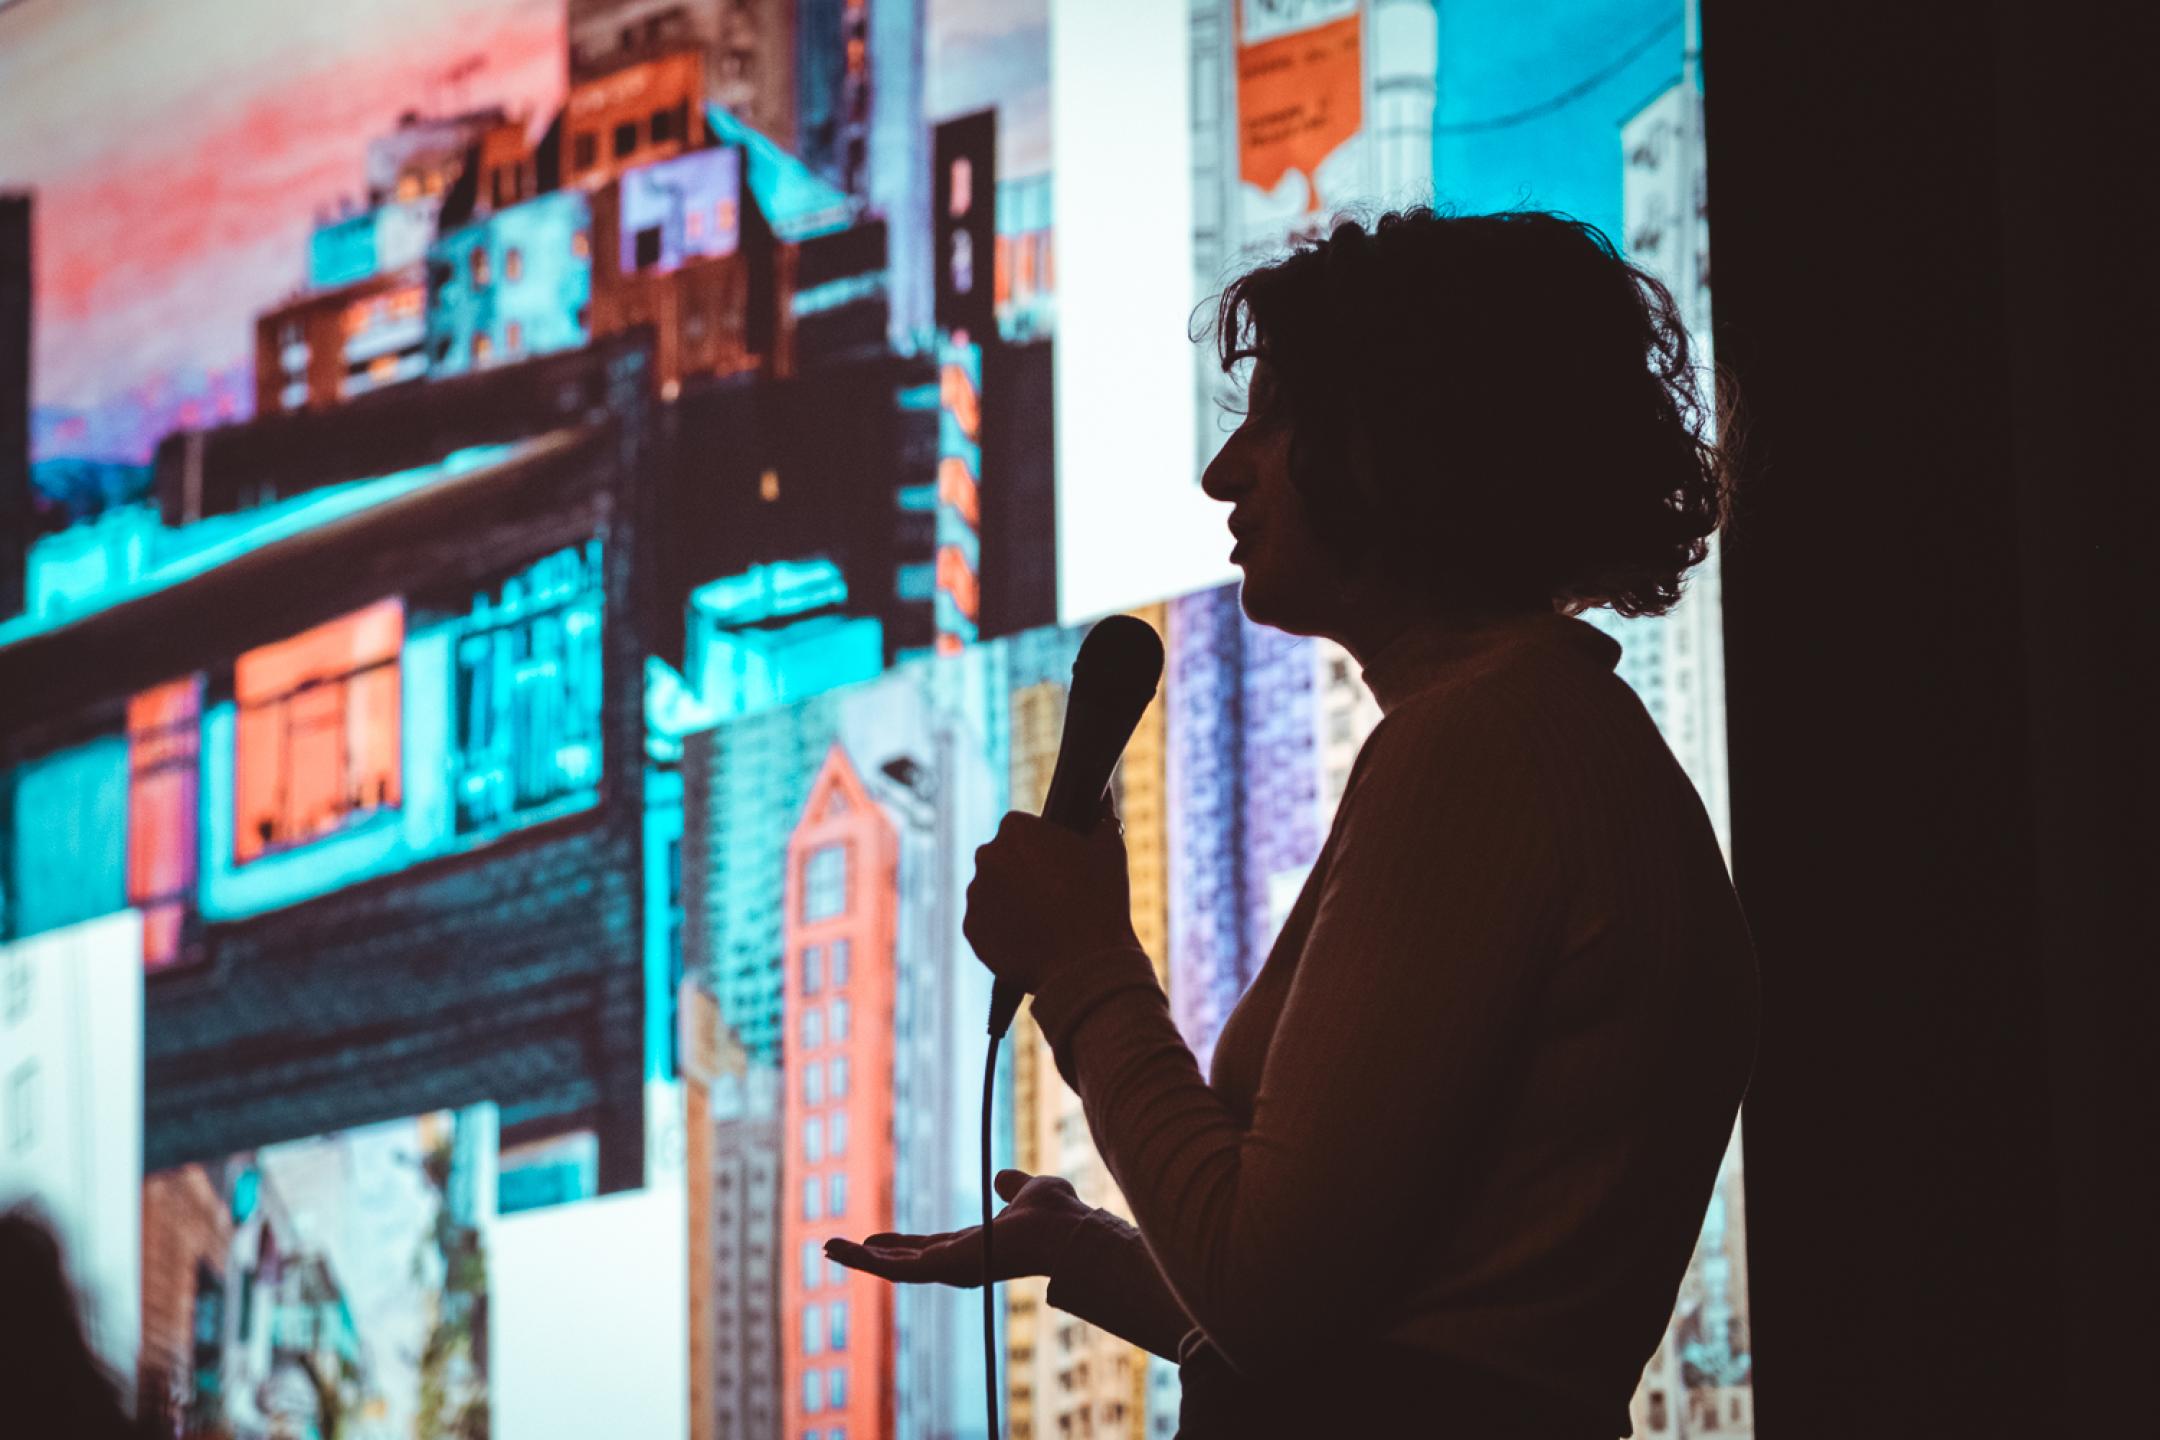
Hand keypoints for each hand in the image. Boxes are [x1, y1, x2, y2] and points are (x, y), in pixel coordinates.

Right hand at [824, 1169, 1091, 1287]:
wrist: (1064, 1228)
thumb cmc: (1055, 1214)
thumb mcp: (1028, 1191)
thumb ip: (1013, 1187)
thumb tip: (1005, 1179)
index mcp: (976, 1246)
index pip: (930, 1247)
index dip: (901, 1244)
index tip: (876, 1239)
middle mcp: (959, 1263)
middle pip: (905, 1262)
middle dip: (872, 1257)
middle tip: (838, 1249)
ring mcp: (949, 1268)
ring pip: (894, 1268)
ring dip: (859, 1259)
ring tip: (828, 1249)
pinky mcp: (942, 1268)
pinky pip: (895, 1269)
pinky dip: (864, 1260)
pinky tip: (839, 1251)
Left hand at [963, 799, 1139, 994]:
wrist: (1084, 963)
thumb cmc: (1101, 901)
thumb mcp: (1110, 850)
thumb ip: (1102, 819)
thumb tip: (1103, 798)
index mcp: (1016, 829)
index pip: (1021, 828)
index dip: (1041, 845)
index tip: (1059, 864)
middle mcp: (987, 856)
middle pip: (1003, 858)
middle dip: (1021, 872)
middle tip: (1054, 894)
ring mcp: (975, 895)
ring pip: (992, 892)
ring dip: (1010, 901)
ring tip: (1044, 921)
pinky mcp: (971, 930)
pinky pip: (986, 924)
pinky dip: (1002, 930)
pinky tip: (1031, 940)